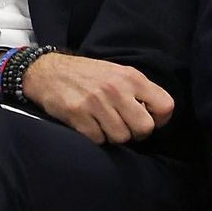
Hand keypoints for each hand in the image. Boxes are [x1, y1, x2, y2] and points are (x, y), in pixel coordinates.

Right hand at [22, 53, 172, 143]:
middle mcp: (116, 89)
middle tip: (125, 127)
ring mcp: (95, 102)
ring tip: (104, 125)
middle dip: (136, 133)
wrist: (45, 71)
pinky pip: (98, 139)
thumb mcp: (116, 73)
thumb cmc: (85, 75)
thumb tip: (154, 117)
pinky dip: (95, 137)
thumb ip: (137, 91)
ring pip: (121, 137)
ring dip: (113, 136)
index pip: (165, 106)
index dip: (160, 119)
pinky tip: (88, 125)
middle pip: (144, 128)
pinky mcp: (77, 114)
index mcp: (131, 77)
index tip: (148, 119)